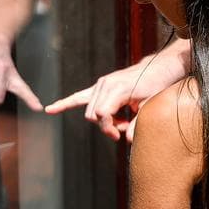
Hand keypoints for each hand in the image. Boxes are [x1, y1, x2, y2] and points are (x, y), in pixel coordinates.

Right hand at [44, 48, 187, 141]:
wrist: (159, 68)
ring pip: (90, 111)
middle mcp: (105, 84)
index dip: (109, 129)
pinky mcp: (100, 86)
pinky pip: (79, 96)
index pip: (101, 114)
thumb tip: (128, 140)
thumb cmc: (157, 86)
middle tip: (124, 129)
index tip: (120, 135)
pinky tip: (49, 109)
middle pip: (93, 115)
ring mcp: (101, 84)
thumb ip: (137, 124)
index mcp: (117, 88)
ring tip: (123, 118)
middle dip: (106, 126)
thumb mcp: (150, 107)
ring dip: (103, 120)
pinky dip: (65, 103)